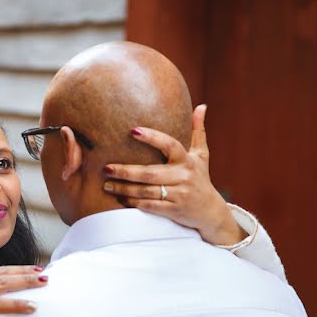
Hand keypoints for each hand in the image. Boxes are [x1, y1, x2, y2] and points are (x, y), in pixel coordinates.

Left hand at [102, 105, 246, 245]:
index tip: (133, 131)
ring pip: (146, 191)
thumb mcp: (201, 155)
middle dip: (126, 171)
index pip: (169, 144)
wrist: (210, 211)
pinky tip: (120, 199)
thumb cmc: (200, 178)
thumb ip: (198, 131)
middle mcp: (183, 176)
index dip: (152, 137)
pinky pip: (150, 206)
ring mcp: (179, 194)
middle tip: (106, 168)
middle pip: (150, 173)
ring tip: (107, 184)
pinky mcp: (174, 210)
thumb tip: (202, 106)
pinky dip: (133, 203)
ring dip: (124, 189)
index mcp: (187, 160)